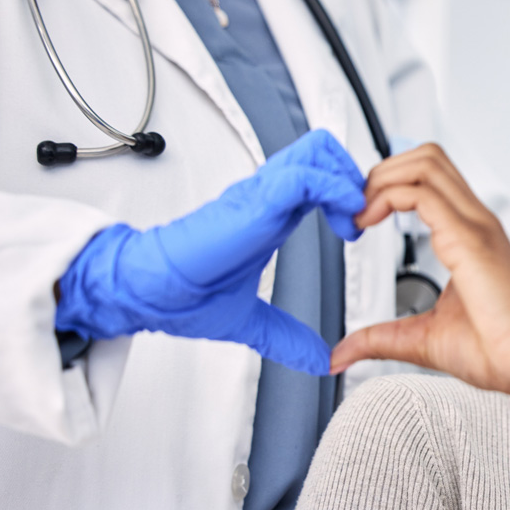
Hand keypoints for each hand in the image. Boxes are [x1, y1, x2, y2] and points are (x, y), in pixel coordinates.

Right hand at [55, 129, 364, 374]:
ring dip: (347, 181)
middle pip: (321, 150)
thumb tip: (317, 359)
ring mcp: (259, 195)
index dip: (347, 191)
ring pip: (316, 152)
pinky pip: (303, 178)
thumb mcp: (252, 321)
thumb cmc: (184, 295)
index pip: (318, 174)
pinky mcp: (253, 205)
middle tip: (361, 217)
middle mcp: (267, 196)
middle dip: (353, 175)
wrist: (148, 293)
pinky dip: (333, 191)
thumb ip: (287, 337)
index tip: (357, 229)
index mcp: (270, 213)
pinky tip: (344, 221)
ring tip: (353, 220)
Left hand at [329, 144, 509, 392]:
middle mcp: (475, 221)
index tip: (359, 216)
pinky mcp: (469, 240)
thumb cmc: (496, 351)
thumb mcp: (422, 339)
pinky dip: (387, 196)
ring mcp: (475, 226)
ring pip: (425, 162)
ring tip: (360, 212)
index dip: (388, 184)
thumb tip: (341, 355)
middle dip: (381, 172)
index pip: (429, 178)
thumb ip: (380, 339)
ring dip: (382, 178)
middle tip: (355, 209)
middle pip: (427, 156)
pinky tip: (368, 221)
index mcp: (469, 234)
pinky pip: (422, 194)